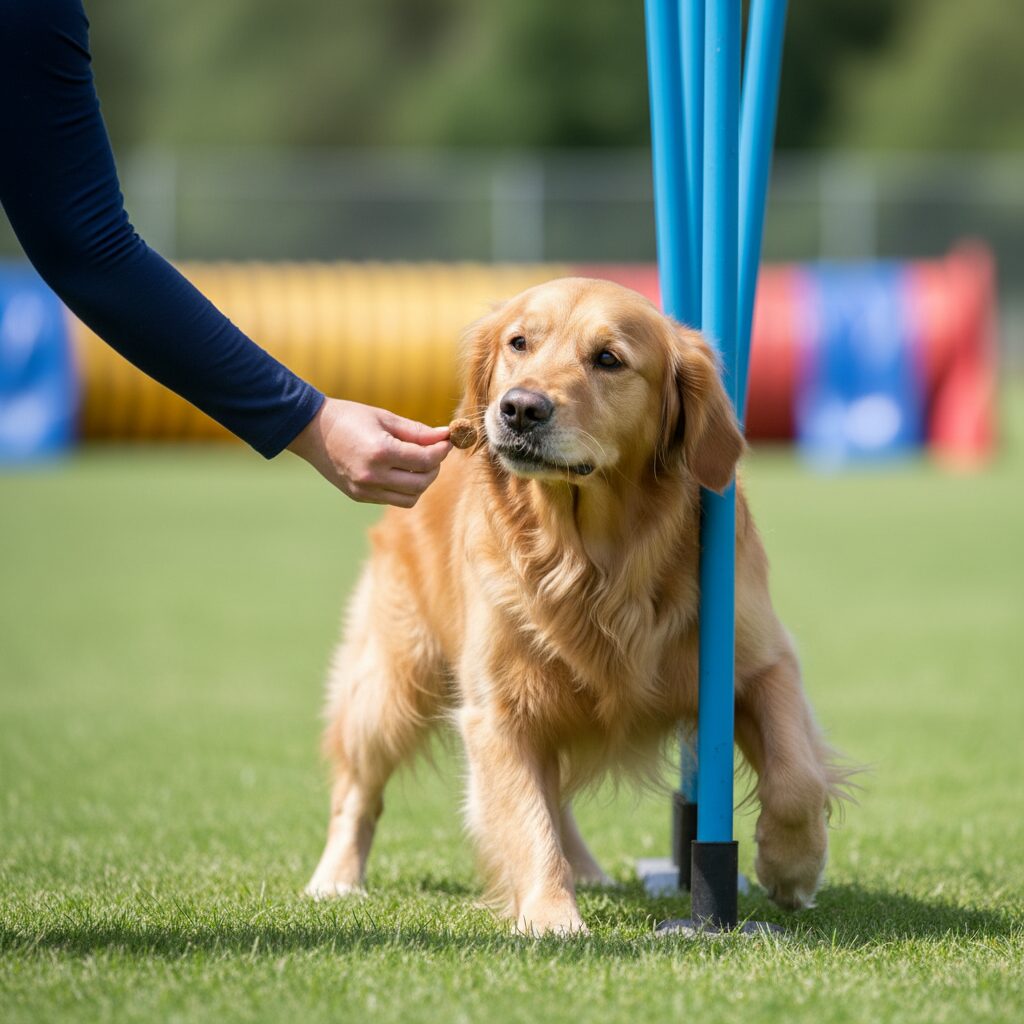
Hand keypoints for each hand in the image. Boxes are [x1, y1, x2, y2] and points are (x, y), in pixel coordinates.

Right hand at [287, 398, 451, 507]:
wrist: (311, 431)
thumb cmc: (350, 417)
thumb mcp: (385, 418)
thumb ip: (417, 431)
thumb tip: (445, 437)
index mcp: (380, 451)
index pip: (426, 459)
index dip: (442, 450)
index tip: (447, 440)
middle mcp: (373, 475)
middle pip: (422, 482)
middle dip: (434, 467)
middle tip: (434, 452)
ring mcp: (365, 489)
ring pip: (411, 497)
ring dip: (421, 481)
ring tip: (417, 462)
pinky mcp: (360, 496)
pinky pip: (394, 499)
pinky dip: (404, 488)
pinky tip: (400, 470)